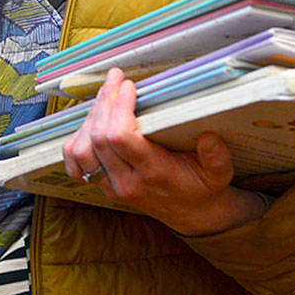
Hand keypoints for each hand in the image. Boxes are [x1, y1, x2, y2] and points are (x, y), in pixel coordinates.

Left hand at [61, 68, 268, 235]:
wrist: (192, 215)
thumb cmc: (203, 188)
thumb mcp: (219, 174)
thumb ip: (217, 158)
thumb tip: (209, 137)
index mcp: (153, 173)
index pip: (121, 138)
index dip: (119, 107)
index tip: (129, 86)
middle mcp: (126, 181)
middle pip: (98, 138)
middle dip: (104, 102)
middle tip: (115, 80)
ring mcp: (110, 185)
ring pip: (82, 149)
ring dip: (89, 118)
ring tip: (106, 96)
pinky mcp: (102, 184)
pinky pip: (75, 164)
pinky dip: (76, 140)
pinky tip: (91, 122)